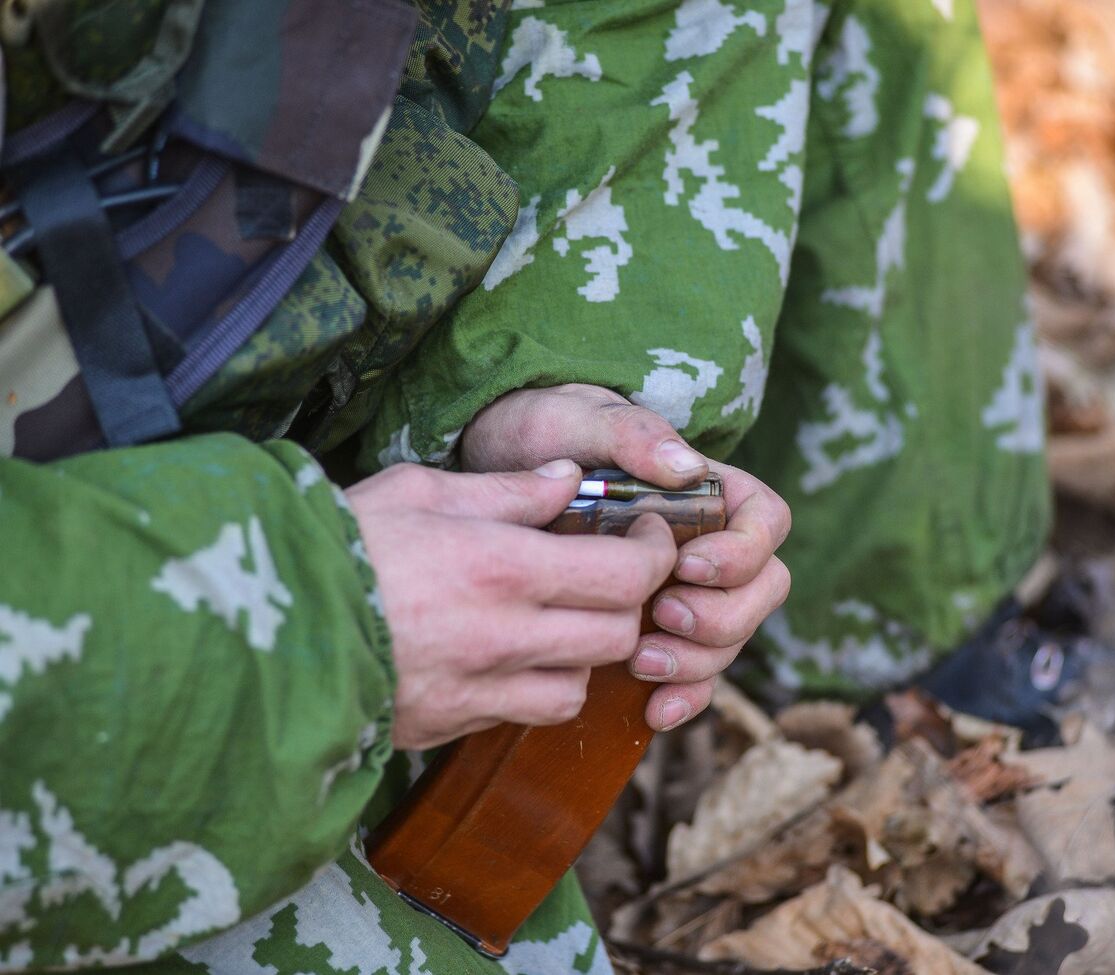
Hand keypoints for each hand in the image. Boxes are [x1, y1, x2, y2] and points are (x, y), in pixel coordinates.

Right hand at [347, 460, 677, 748]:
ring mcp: (476, 691)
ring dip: (581, 656)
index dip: (655, 556)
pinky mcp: (446, 728)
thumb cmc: (333, 542)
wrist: (251, 629)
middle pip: (617, 638)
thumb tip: (569, 478)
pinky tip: (507, 657)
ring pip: (577, 689)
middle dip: (629, 606)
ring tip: (555, 621)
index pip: (626, 576)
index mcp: (502, 567)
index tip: (649, 536)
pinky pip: (520, 717)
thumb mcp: (417, 490)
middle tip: (610, 576)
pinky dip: (533, 689)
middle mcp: (503, 637)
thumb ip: (505, 489)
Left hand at [462, 384, 791, 730]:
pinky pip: (695, 677)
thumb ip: (631, 435)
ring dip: (698, 661)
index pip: (766, 522)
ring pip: (731, 640)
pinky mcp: (655, 633)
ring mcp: (686, 593)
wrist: (498, 471)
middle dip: (722, 616)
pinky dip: (683, 698)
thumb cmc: (547, 432)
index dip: (742, 553)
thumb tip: (685, 466)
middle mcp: (709, 545)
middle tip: (664, 615)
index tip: (688, 565)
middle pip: (762, 591)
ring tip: (638, 661)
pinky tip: (651, 711)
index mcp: (708, 491)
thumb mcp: (579, 419)